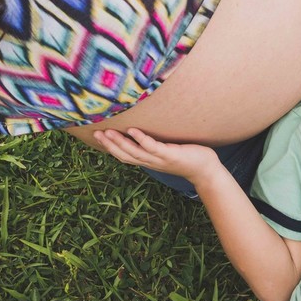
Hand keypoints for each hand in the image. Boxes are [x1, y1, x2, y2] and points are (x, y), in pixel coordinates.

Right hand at [95, 128, 221, 184]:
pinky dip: (141, 139)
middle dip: (109, 144)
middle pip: (125, 155)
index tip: (97, 137)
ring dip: (120, 142)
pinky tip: (133, 130)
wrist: (205, 170)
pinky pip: (152, 147)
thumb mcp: (166, 151)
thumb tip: (146, 133)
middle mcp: (151, 162)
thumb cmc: (187, 157)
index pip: (124, 155)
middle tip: (95, 133)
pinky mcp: (170, 154)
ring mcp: (159, 159)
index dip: (110, 148)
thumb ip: (155, 146)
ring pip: (135, 152)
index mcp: (148, 161)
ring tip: (108, 131)